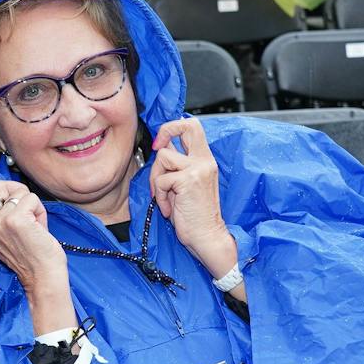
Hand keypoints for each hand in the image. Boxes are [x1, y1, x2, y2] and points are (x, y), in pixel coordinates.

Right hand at [0, 157, 74, 332]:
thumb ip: (3, 213)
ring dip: (31, 205)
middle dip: (17, 193)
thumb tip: (9, 190)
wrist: (43, 278)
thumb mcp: (10, 234)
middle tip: (28, 218)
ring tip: (34, 227)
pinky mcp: (14, 220)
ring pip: (18, 190)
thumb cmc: (33, 257)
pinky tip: (39, 228)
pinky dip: (39, 210)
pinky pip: (30, 198)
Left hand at [149, 118, 239, 286]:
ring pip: (163, 157)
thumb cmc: (195, 216)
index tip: (161, 143)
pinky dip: (158, 196)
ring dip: (156, 178)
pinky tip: (169, 209)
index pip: (193, 127)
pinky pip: (160, 180)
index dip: (173, 128)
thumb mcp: (186, 184)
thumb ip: (177, 166)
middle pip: (186, 126)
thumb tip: (161, 149)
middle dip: (165, 131)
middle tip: (157, 148)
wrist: (207, 237)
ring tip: (165, 196)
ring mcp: (198, 169)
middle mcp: (205, 161)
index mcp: (205, 160)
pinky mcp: (188, 181)